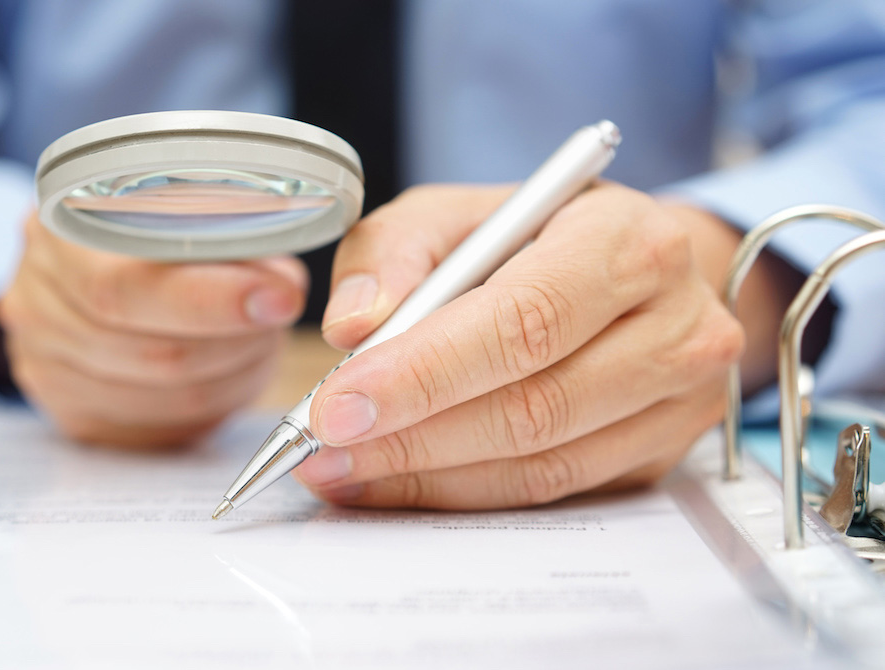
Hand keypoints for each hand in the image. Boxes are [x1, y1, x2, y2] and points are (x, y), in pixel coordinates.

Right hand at [0, 212, 306, 447]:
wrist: (84, 262)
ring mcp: (44, 363)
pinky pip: (159, 429)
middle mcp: (35, 300)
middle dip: (237, 342)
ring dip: (233, 374)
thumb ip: (227, 235)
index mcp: (58, 231)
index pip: (127, 287)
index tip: (280, 299)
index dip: (212, 300)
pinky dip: (210, 405)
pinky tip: (226, 372)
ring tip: (256, 341)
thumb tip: (280, 292)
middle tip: (276, 322)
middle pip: (154, 353)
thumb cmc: (149, 226)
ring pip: (167, 398)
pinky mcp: (69, 413)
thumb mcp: (184, 202)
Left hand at [292, 183, 796, 508]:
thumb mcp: (459, 212)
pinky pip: (553, 492)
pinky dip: (465, 494)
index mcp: (628, 242)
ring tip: (344, 471)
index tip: (337, 405)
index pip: (522, 322)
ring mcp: (681, 400)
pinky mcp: (663, 454)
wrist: (639, 267)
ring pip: (541, 465)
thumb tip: (351, 328)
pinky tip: (399, 482)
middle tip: (323, 450)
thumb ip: (393, 252)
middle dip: (410, 438)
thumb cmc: (538, 235)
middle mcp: (677, 325)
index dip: (423, 373)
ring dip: (428, 478)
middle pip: (532, 407)